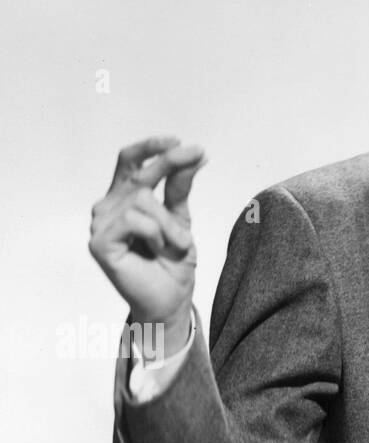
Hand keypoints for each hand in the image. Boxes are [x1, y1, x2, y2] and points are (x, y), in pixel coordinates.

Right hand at [88, 135, 207, 354]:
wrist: (170, 301)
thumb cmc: (172, 263)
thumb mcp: (181, 218)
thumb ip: (180, 186)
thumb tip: (193, 152)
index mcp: (123, 198)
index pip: (129, 161)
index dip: (150, 147)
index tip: (179, 142)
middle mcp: (107, 207)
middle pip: (141, 176)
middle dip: (170, 173)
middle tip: (195, 171)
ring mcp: (100, 224)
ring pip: (141, 199)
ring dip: (168, 223)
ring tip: (174, 245)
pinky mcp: (99, 242)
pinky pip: (133, 220)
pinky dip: (155, 234)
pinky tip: (155, 250)